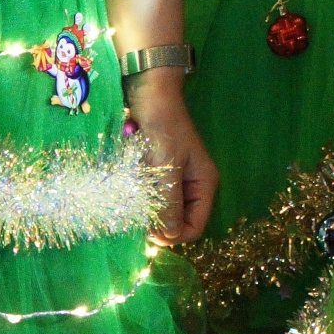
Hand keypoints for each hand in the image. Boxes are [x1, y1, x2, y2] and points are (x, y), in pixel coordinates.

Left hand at [123, 72, 216, 243]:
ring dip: (147, 213)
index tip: (149, 229)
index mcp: (204, 184)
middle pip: (179, 222)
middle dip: (159, 225)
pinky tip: (129, 193)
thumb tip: (169, 237)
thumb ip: (169, 202)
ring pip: (164, 212)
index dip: (174, 234)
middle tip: (136, 215)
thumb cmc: (163, 128)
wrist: (151, 95)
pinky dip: (141, 201)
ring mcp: (176, 181)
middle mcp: (193, 186)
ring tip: (131, 202)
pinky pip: (153, 199)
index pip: (195, 227)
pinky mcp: (160, 175)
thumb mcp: (166, 166)